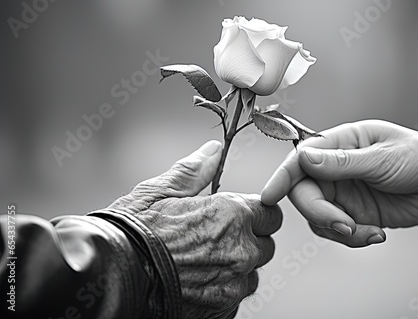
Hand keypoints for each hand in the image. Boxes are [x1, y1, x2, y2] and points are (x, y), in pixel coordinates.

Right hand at [112, 141, 281, 318]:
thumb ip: (194, 170)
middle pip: (265, 245)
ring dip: (237, 267)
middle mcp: (240, 251)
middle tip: (217, 238)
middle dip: (248, 240)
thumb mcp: (159, 191)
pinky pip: (236, 297)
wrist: (110, 278)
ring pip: (252, 274)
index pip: (271, 214)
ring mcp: (232, 284)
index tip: (240, 216)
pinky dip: (224, 289)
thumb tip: (214, 151)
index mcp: (231, 216)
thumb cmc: (132, 231)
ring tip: (204, 262)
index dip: (256, 213)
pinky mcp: (221, 309)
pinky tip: (198, 282)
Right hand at [261, 120, 417, 247]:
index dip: (282, 177)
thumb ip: (342, 162)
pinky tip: (376, 235)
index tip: (269, 196)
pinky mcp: (353, 215)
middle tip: (344, 225)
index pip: (300, 160)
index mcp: (339, 143)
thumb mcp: (382, 157)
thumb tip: (304, 158)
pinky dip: (353, 239)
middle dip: (320, 214)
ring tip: (367, 232)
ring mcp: (342, 194)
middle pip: (304, 194)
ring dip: (339, 230)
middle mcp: (335, 169)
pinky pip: (337, 232)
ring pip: (317, 217)